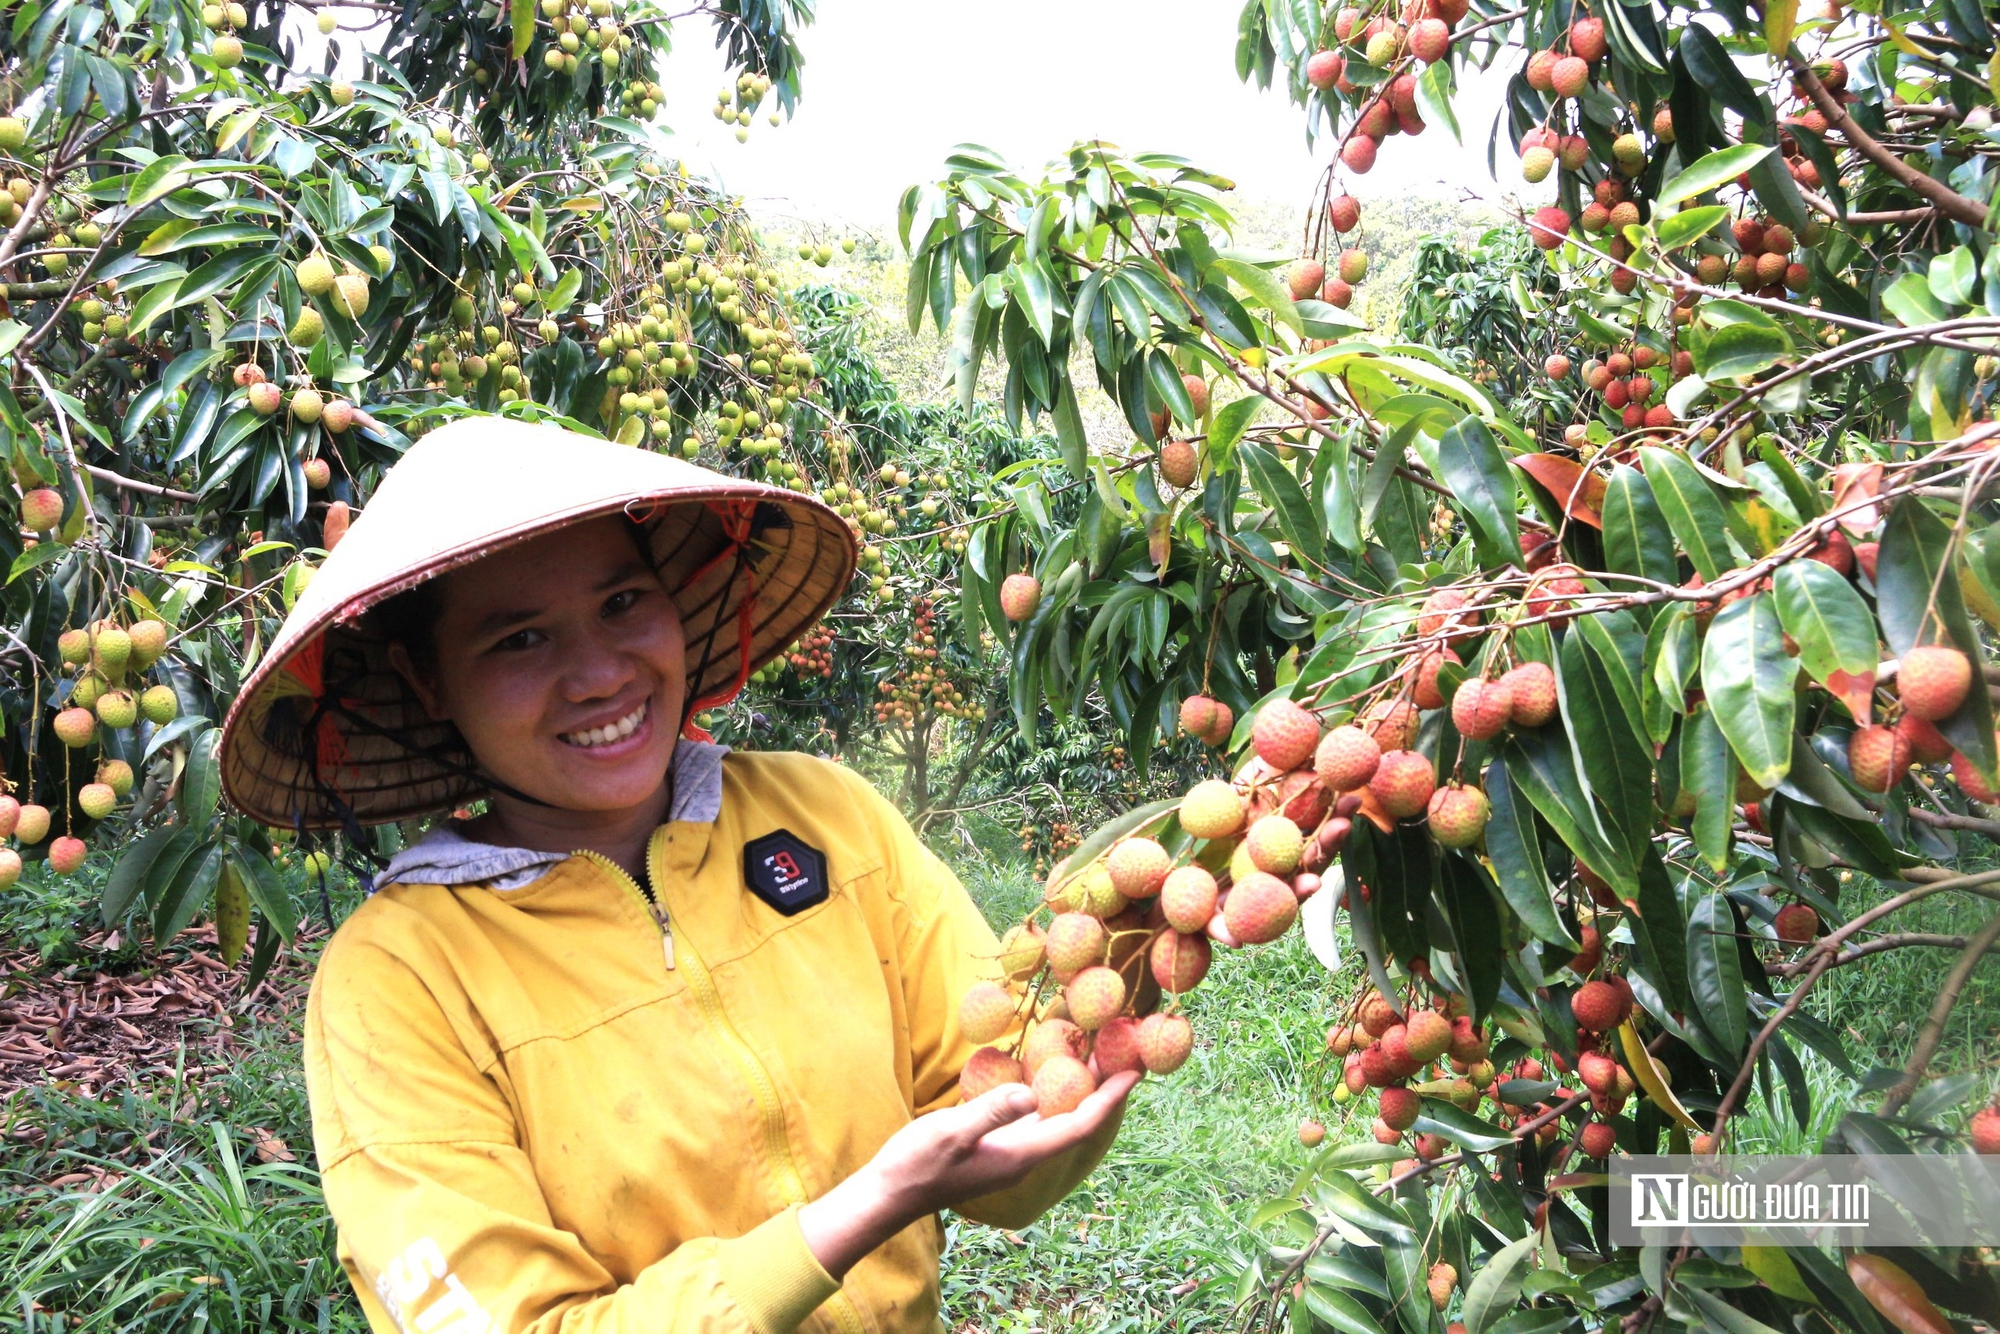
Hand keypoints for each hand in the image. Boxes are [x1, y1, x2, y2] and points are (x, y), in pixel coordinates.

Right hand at [797, 1072, 1137, 1278]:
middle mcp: (1024, 1155)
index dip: (1110, 1098)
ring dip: (1079, 1088)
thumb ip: (990, 1113)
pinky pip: (1035, 1116)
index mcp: (1021, 1154)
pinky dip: (1050, 1092)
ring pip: (1057, 1117)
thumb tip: (1029, 1093)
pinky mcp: (995, 1146)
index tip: (1135, 1072)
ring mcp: (1010, 1152)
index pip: (1080, 1124)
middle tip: (1124, 1052)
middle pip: (1076, 1119)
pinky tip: (1047, 1072)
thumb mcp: (951, 1133)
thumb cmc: (917, 1164)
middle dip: (1102, 1089)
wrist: (889, 1193)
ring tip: (1096, 1055)